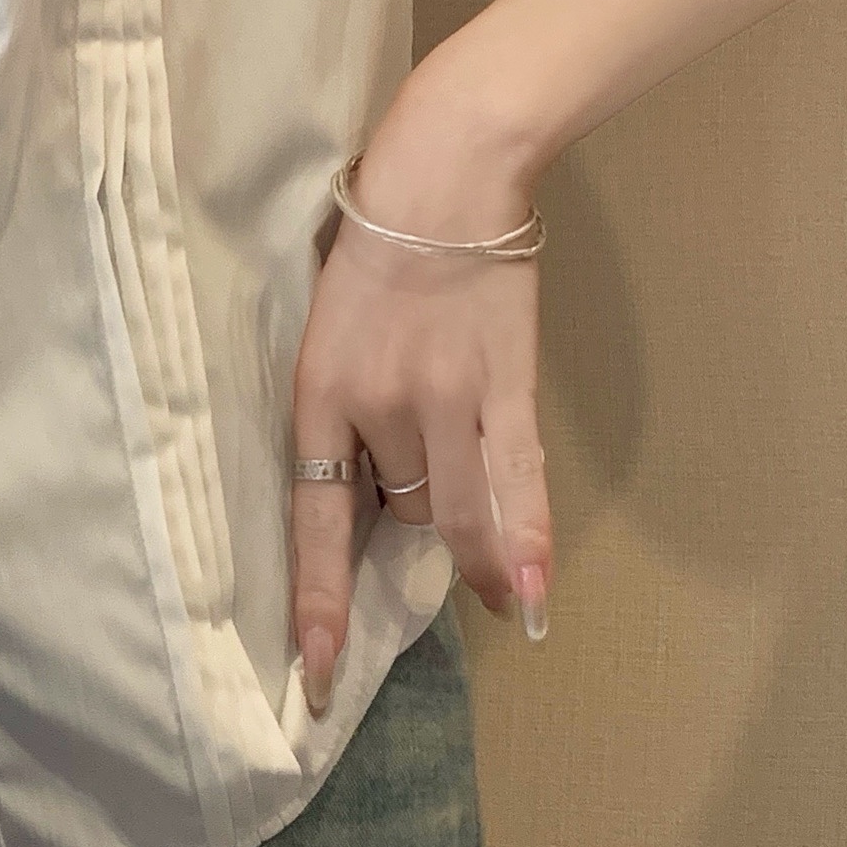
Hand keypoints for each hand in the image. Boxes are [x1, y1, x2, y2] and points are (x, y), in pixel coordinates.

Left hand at [285, 107, 553, 716]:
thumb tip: (362, 481)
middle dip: (405, 541)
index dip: (318, 602)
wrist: (443, 176)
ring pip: (456, 513)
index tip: (313, 670)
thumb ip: (342, 406)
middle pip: (395, 514)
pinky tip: (533, 598)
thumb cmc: (371, 244)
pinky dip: (528, 543)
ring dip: (474, 560)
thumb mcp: (324, 329)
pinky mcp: (507, 387)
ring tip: (498, 599)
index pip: (313, 521)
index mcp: (317, 393)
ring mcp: (447, 401)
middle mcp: (379, 408)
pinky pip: (518, 482)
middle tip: (416, 563)